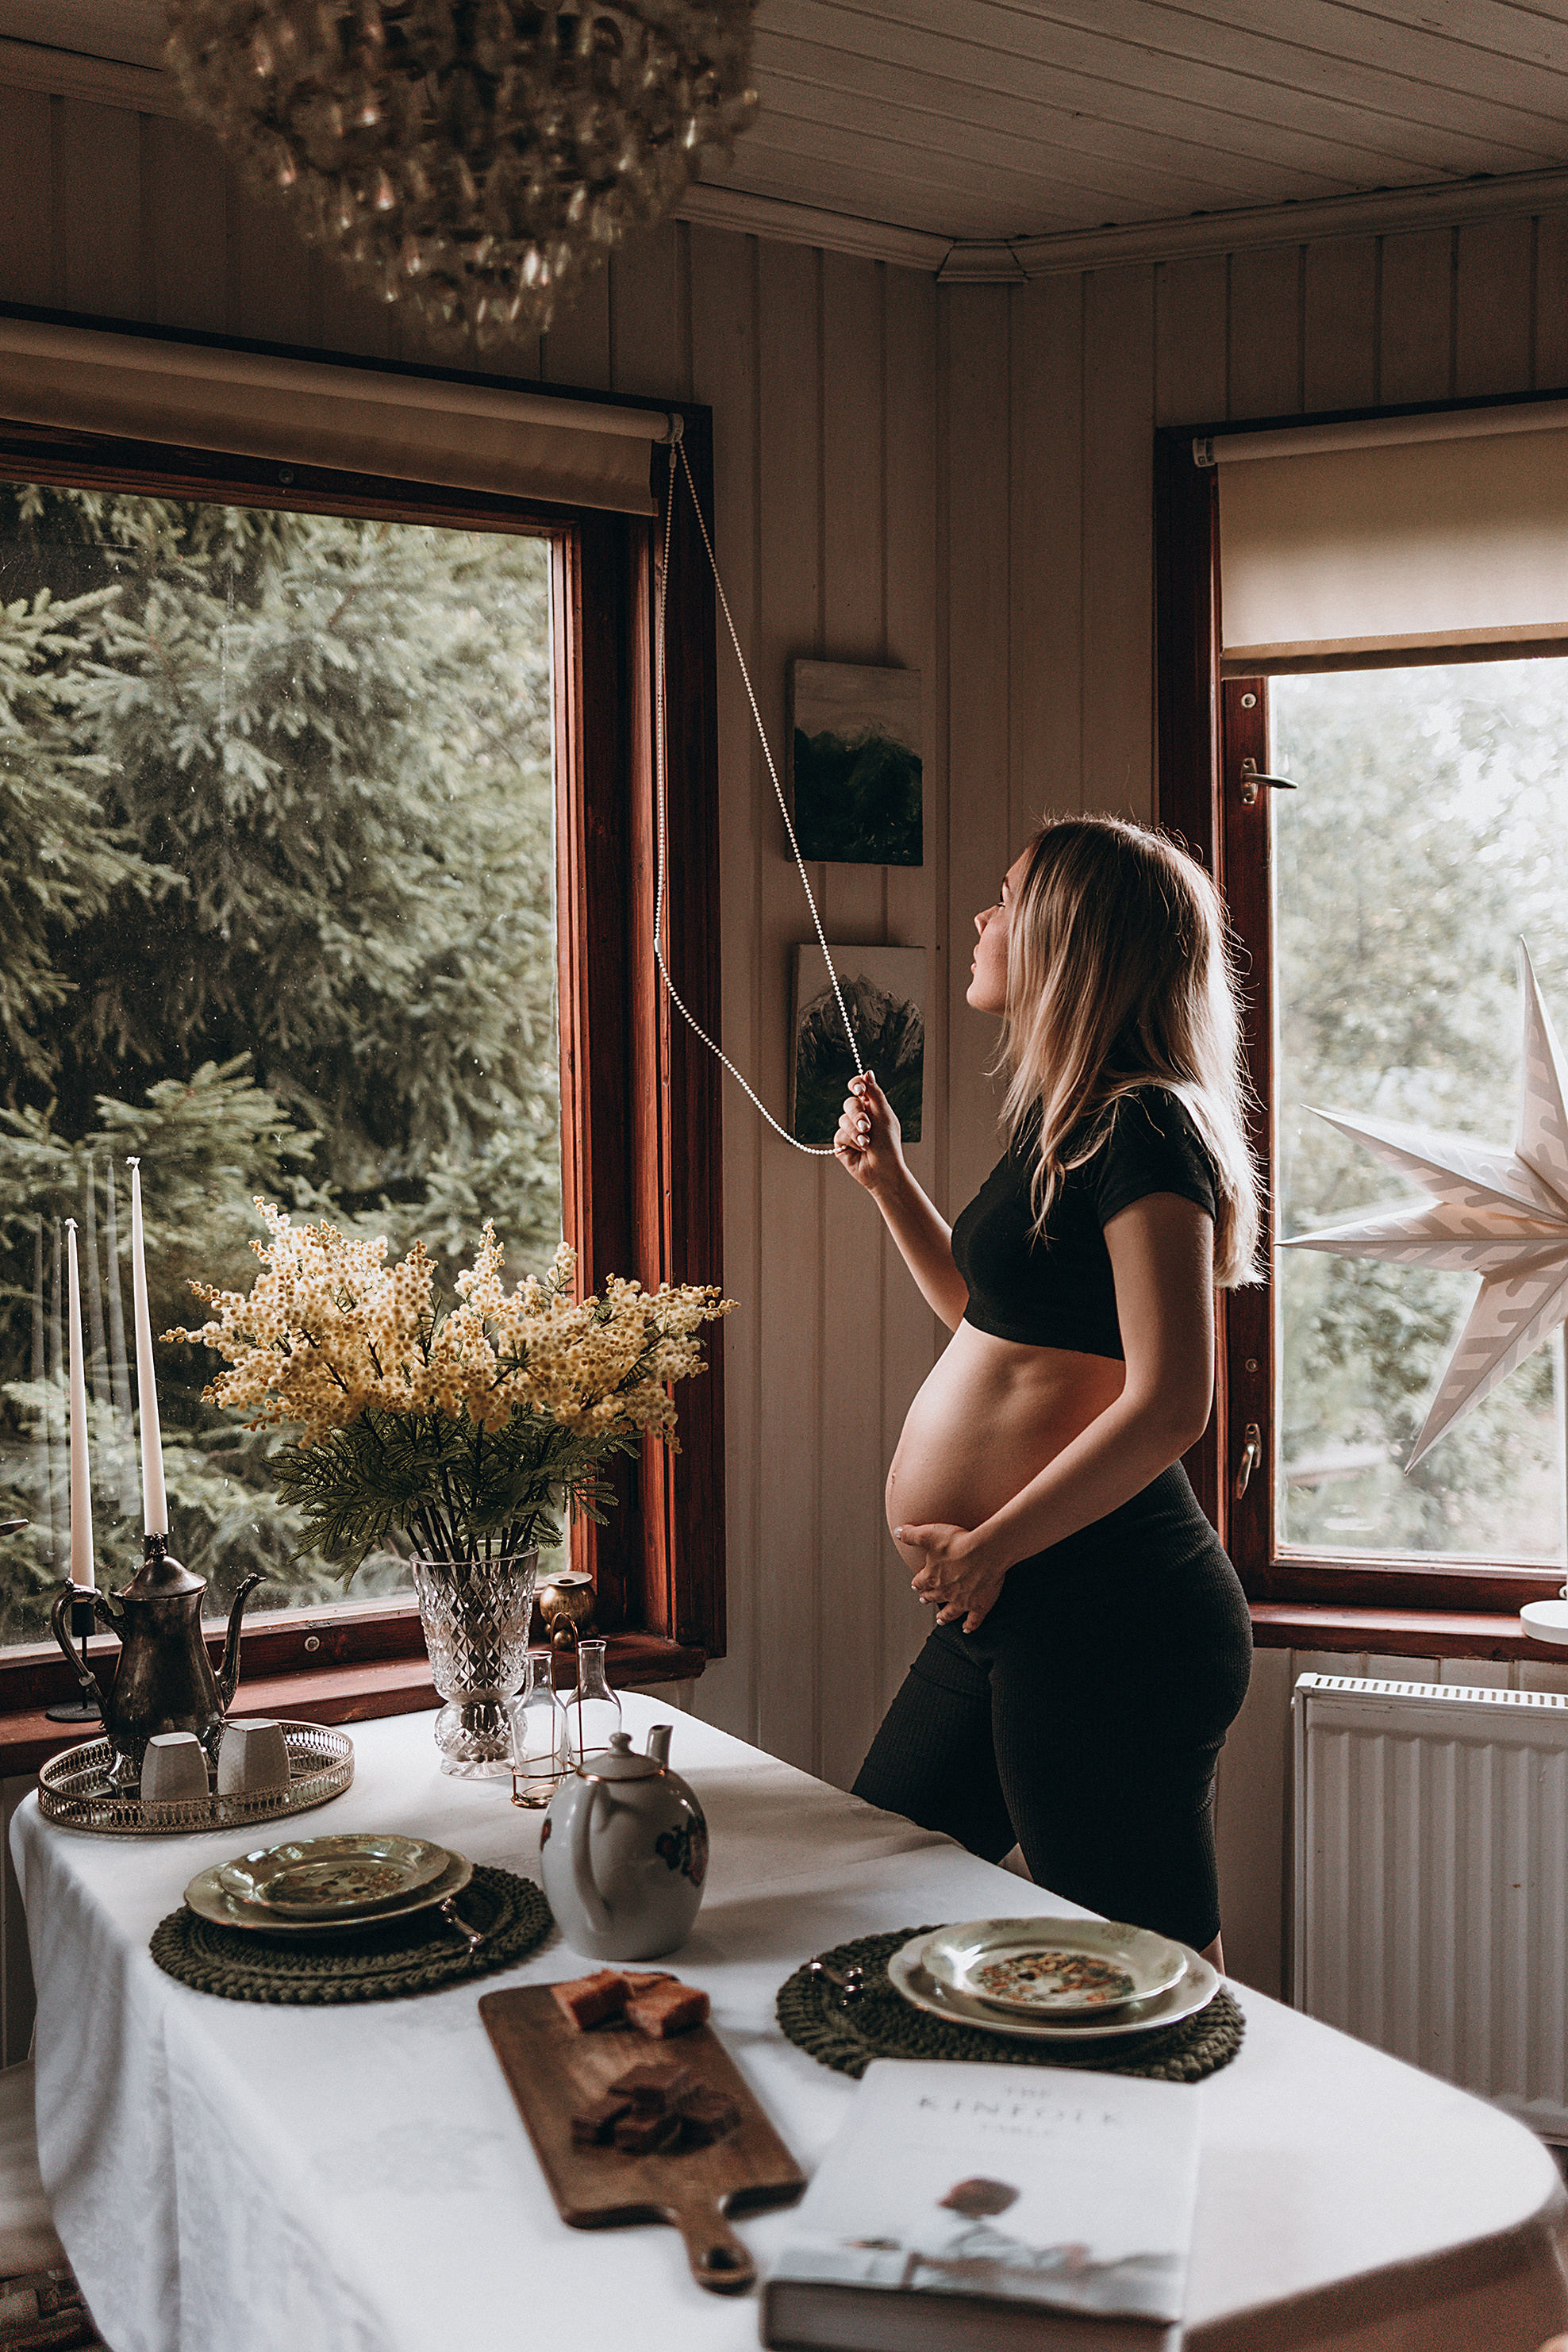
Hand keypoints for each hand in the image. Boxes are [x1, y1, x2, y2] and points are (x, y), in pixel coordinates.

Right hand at [833, 1071, 903, 1196]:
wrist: (883, 1170)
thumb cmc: (889, 1144)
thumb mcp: (884, 1116)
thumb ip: (875, 1094)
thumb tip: (868, 1072)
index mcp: (872, 1107)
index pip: (859, 1088)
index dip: (856, 1086)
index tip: (859, 1090)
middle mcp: (860, 1116)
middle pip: (849, 1103)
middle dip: (858, 1114)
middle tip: (867, 1126)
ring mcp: (850, 1130)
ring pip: (843, 1119)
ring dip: (856, 1131)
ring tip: (867, 1142)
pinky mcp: (841, 1143)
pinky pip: (839, 1134)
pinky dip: (851, 1141)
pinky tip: (861, 1149)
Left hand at [894, 1523, 1007, 1633]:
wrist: (986, 1551)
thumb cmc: (959, 1542)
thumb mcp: (929, 1533)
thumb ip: (912, 1534)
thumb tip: (897, 1532)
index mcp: (932, 1576)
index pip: (920, 1582)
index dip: (917, 1584)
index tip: (915, 1586)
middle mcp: (945, 1591)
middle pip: (934, 1596)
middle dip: (928, 1598)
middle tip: (924, 1600)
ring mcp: (963, 1600)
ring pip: (950, 1612)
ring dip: (944, 1617)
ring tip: (940, 1620)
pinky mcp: (980, 1604)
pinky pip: (974, 1619)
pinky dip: (970, 1625)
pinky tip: (967, 1629)